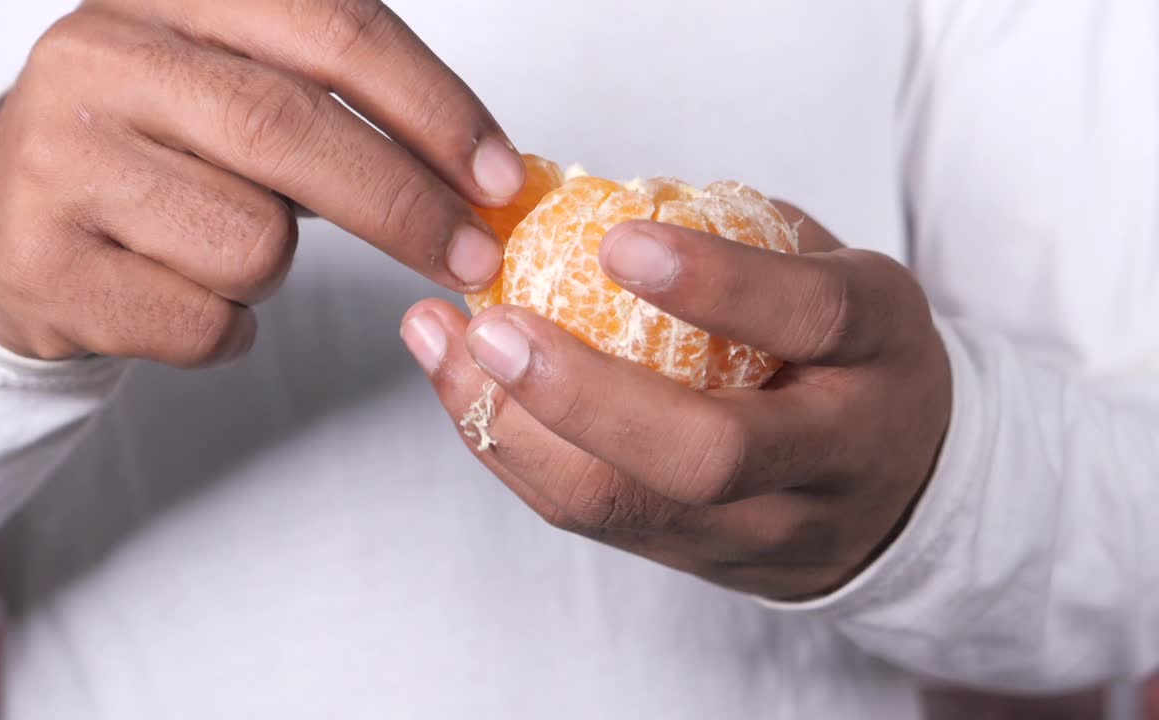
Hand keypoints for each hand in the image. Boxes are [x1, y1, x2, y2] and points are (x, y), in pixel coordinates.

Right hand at [0, 0, 523, 365]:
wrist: (4, 225)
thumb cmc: (155, 153)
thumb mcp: (234, 86)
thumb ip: (341, 102)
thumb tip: (484, 175)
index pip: (333, 27)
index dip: (434, 106)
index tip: (500, 176)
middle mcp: (99, 55)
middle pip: (291, 130)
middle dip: (404, 205)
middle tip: (470, 256)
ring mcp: (56, 158)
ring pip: (251, 240)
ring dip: (275, 267)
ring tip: (224, 247)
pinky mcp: (40, 261)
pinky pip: (201, 321)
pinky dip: (225, 328)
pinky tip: (180, 294)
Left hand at [401, 206, 950, 599]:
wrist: (901, 493)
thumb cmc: (849, 356)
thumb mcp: (832, 275)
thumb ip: (737, 238)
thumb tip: (585, 196)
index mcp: (879, 353)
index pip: (812, 318)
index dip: (717, 283)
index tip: (617, 240)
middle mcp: (831, 457)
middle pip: (707, 456)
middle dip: (583, 395)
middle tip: (493, 326)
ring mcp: (763, 529)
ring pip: (625, 507)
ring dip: (514, 428)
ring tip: (443, 344)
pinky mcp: (697, 562)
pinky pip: (589, 517)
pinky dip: (513, 449)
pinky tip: (463, 387)